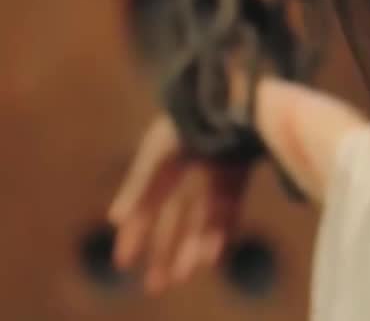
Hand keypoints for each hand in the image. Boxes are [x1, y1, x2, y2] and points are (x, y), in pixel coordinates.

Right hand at [108, 115, 251, 293]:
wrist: (241, 97)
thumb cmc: (193, 118)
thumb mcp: (158, 151)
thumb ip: (140, 184)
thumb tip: (114, 220)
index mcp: (165, 158)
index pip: (148, 205)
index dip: (136, 233)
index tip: (123, 262)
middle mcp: (191, 168)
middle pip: (176, 218)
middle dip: (165, 251)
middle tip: (156, 286)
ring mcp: (218, 171)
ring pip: (202, 219)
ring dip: (192, 248)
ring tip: (183, 276)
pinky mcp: (241, 174)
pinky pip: (228, 210)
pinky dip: (219, 232)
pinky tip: (209, 257)